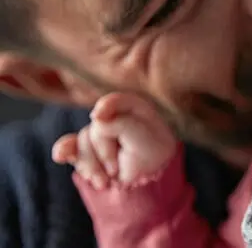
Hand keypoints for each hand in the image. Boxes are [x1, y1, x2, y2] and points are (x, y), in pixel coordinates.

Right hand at [52, 92, 176, 188]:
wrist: (144, 188)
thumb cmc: (151, 158)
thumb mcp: (144, 139)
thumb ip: (120, 124)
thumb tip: (96, 121)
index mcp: (134, 110)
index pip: (116, 102)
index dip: (106, 106)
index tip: (99, 117)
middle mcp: (115, 118)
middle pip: (97, 126)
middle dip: (104, 151)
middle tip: (116, 170)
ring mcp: (98, 134)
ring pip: (82, 140)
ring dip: (91, 165)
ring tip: (104, 182)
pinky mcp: (84, 150)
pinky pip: (67, 146)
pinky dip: (64, 151)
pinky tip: (60, 157)